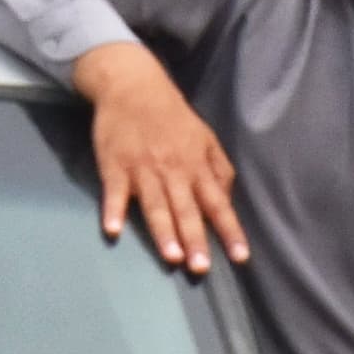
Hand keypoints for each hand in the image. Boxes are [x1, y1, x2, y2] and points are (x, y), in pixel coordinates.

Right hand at [70, 40, 248, 275]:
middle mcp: (173, 170)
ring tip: (172, 257)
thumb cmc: (171, 117)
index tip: (241, 257)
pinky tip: (113, 230)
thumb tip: (228, 201)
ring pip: (155, 204)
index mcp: (196, 165)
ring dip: (163, 231)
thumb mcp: (205, 137)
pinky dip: (113, 210)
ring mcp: (142, 168)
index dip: (229, 231)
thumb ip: (219, 169)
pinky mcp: (114, 166)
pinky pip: (114, 192)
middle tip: (201, 268)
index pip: (218, 203)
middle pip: (186, 209)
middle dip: (195, 239)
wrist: (133, 85)